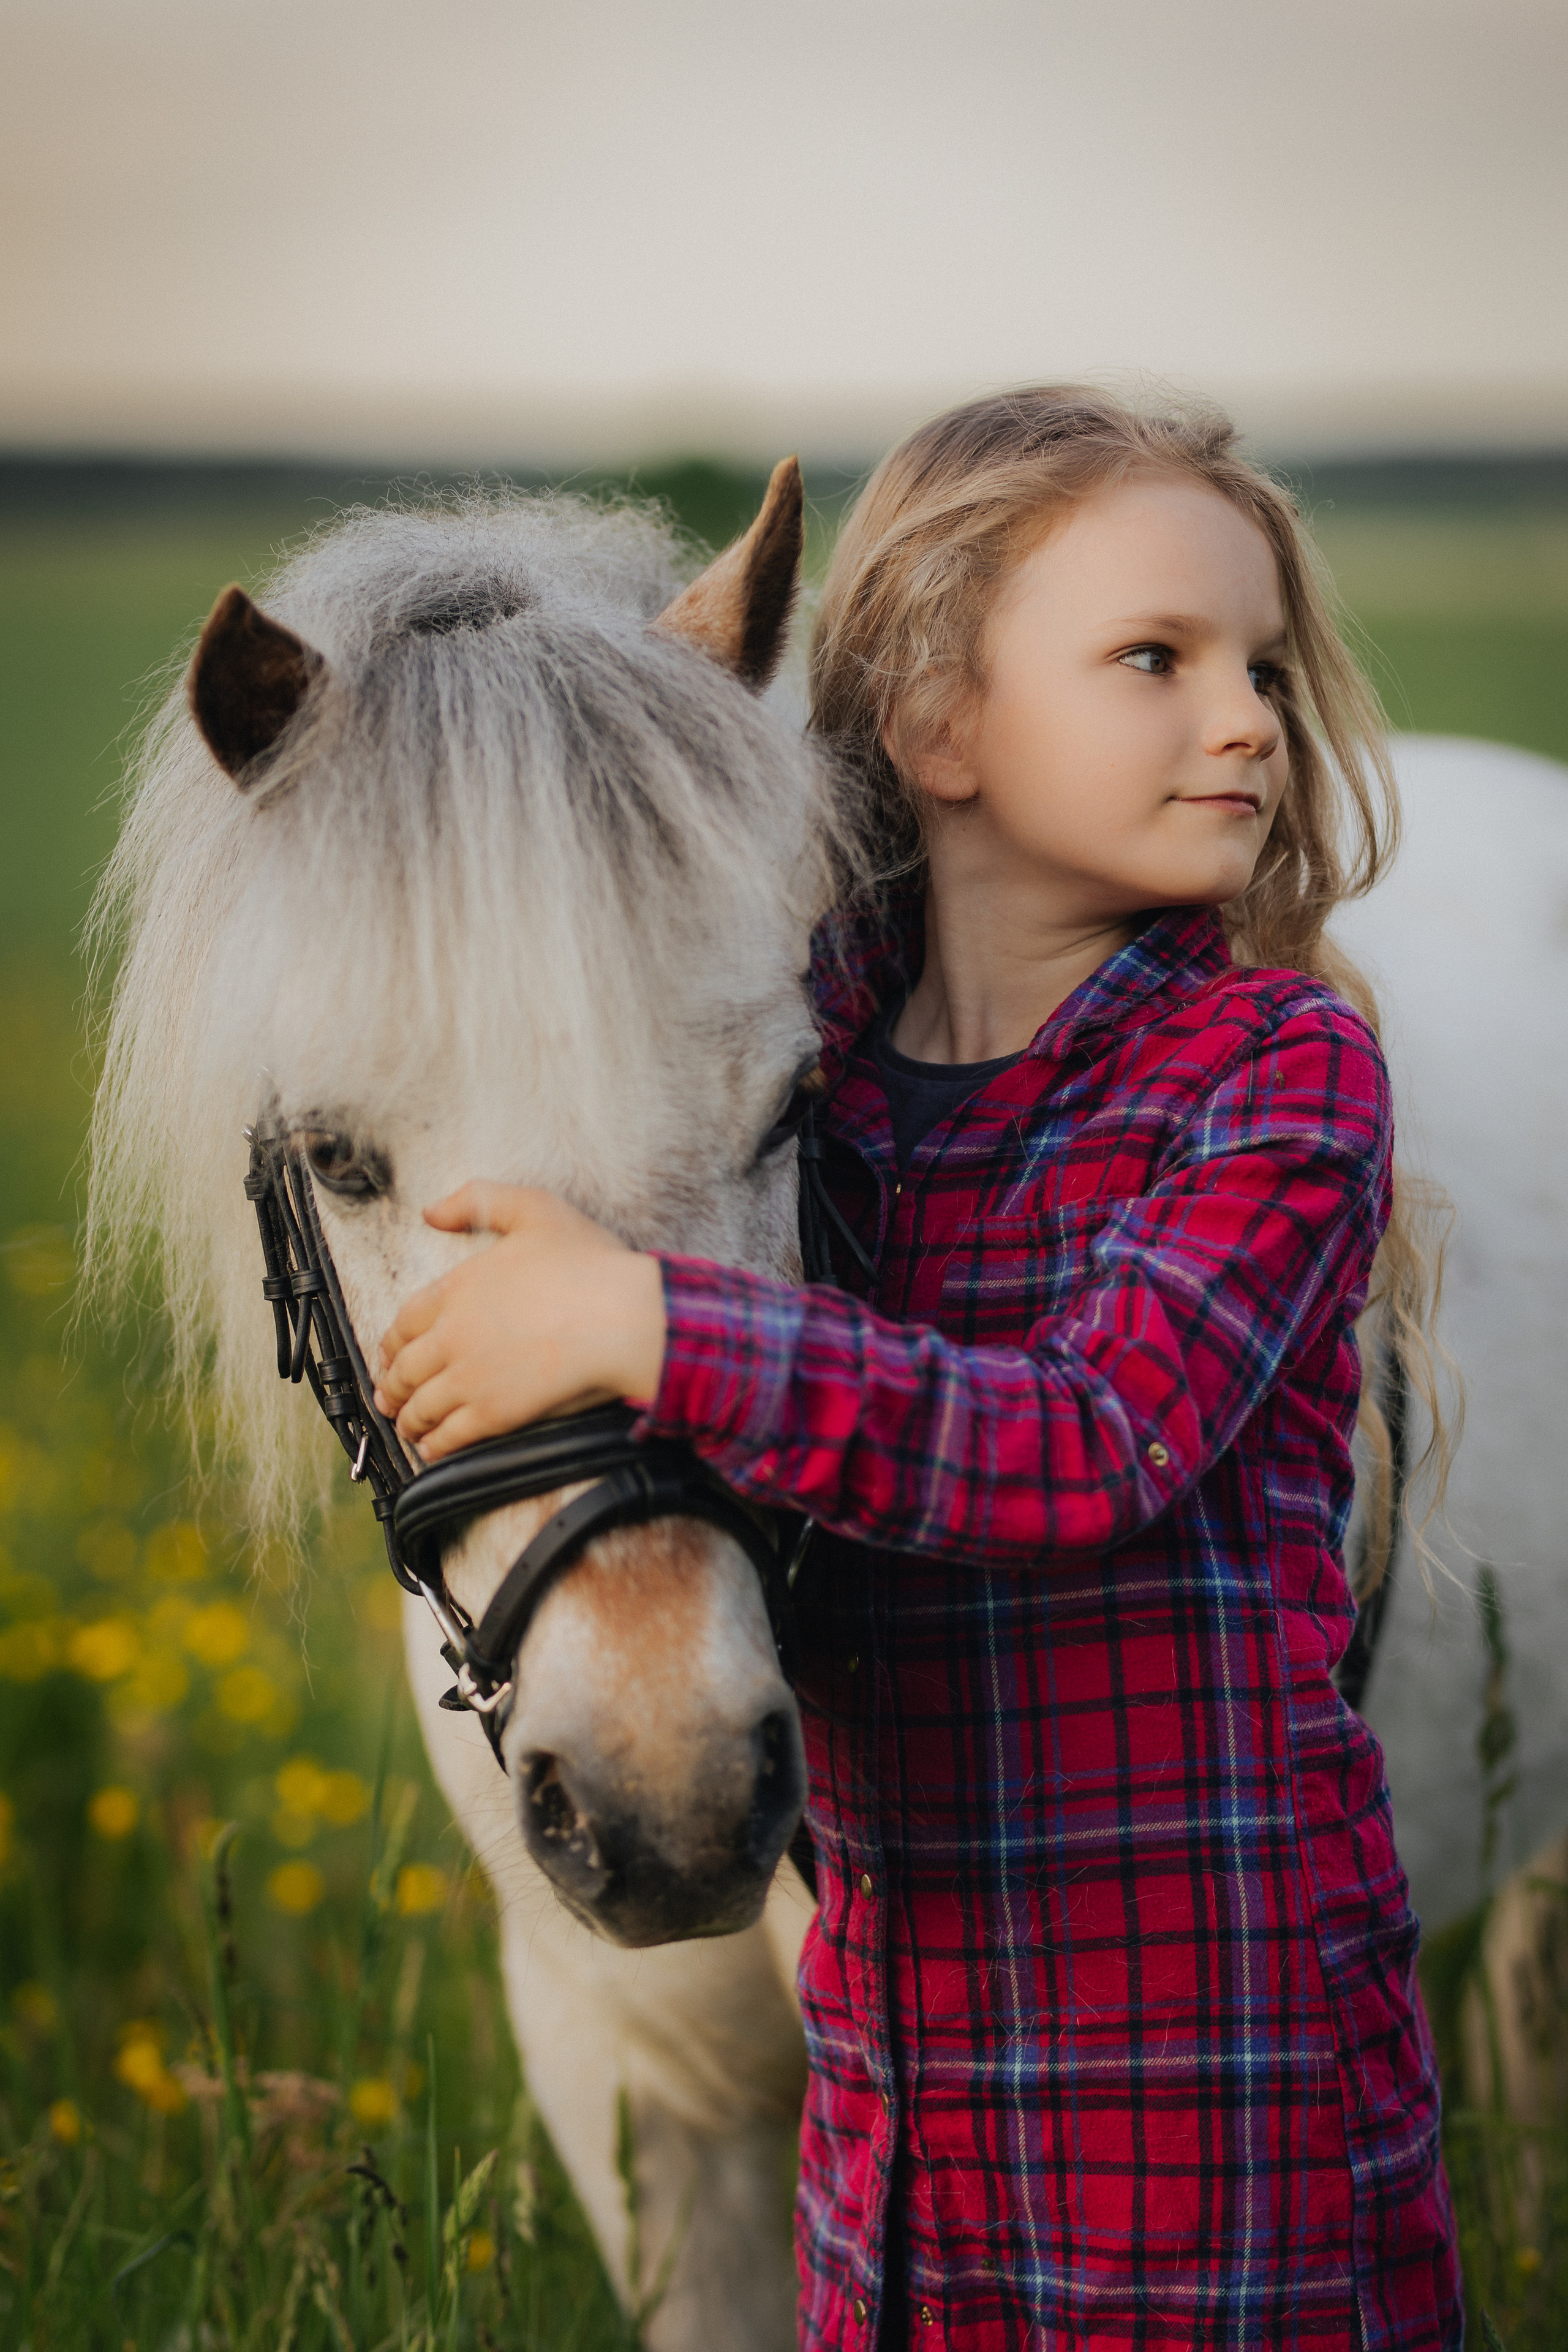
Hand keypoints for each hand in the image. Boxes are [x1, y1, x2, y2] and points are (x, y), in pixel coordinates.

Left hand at [372, 1183, 666, 1461]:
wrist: (623, 1317)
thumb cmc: (589, 1264)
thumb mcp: (533, 1209)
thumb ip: (478, 1200)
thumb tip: (432, 1212)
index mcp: (457, 1288)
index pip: (405, 1321)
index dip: (391, 1343)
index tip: (389, 1355)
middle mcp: (452, 1335)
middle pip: (405, 1367)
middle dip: (392, 1386)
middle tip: (388, 1398)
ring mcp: (470, 1377)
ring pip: (421, 1405)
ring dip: (408, 1419)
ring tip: (408, 1428)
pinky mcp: (494, 1413)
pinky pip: (450, 1436)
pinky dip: (434, 1445)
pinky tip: (432, 1449)